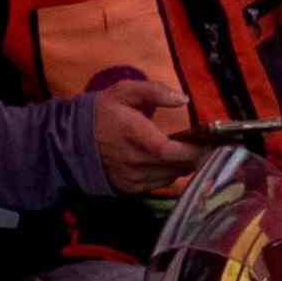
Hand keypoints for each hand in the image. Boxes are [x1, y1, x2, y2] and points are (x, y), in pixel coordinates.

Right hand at [76, 71, 194, 206]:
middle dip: (197, 157)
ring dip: (182, 165)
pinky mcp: (129, 189)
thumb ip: (155, 91)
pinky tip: (167, 160)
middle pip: (179, 167)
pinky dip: (168, 173)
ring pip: (171, 177)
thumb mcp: (124, 91)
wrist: (68, 140)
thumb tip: (183, 98)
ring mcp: (132, 179)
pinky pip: (158, 184)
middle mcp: (136, 163)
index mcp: (138, 138)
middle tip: (207, 145)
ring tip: (188, 151)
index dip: (198, 150)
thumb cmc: (100, 113)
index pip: (176, 152)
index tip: (214, 142)